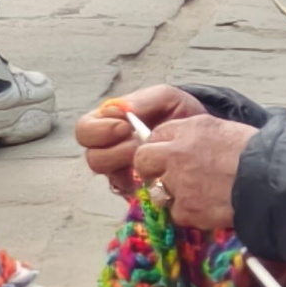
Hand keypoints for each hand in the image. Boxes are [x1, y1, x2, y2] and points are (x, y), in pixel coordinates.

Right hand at [78, 85, 201, 202]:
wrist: (199, 138)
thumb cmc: (178, 114)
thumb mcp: (166, 98)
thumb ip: (144, 100)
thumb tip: (122, 110)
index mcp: (109, 121)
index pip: (86, 128)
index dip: (100, 129)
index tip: (125, 126)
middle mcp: (108, 145)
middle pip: (90, 153)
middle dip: (111, 150)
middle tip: (135, 144)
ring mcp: (117, 167)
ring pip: (102, 171)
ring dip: (121, 162)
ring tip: (144, 156)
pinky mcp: (129, 185)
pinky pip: (119, 188)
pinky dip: (131, 181)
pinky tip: (148, 173)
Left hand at [133, 114, 251, 233]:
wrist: (269, 180)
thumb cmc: (254, 153)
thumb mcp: (222, 130)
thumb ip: (195, 136)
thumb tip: (179, 144)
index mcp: (188, 129)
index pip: (156, 135)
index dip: (161, 147)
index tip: (167, 156)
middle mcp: (176, 153)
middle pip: (143, 159)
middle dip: (150, 168)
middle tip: (166, 176)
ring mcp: (178, 183)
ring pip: (155, 189)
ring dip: (168, 193)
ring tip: (193, 194)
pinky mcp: (185, 209)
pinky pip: (175, 212)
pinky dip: (188, 213)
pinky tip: (206, 207)